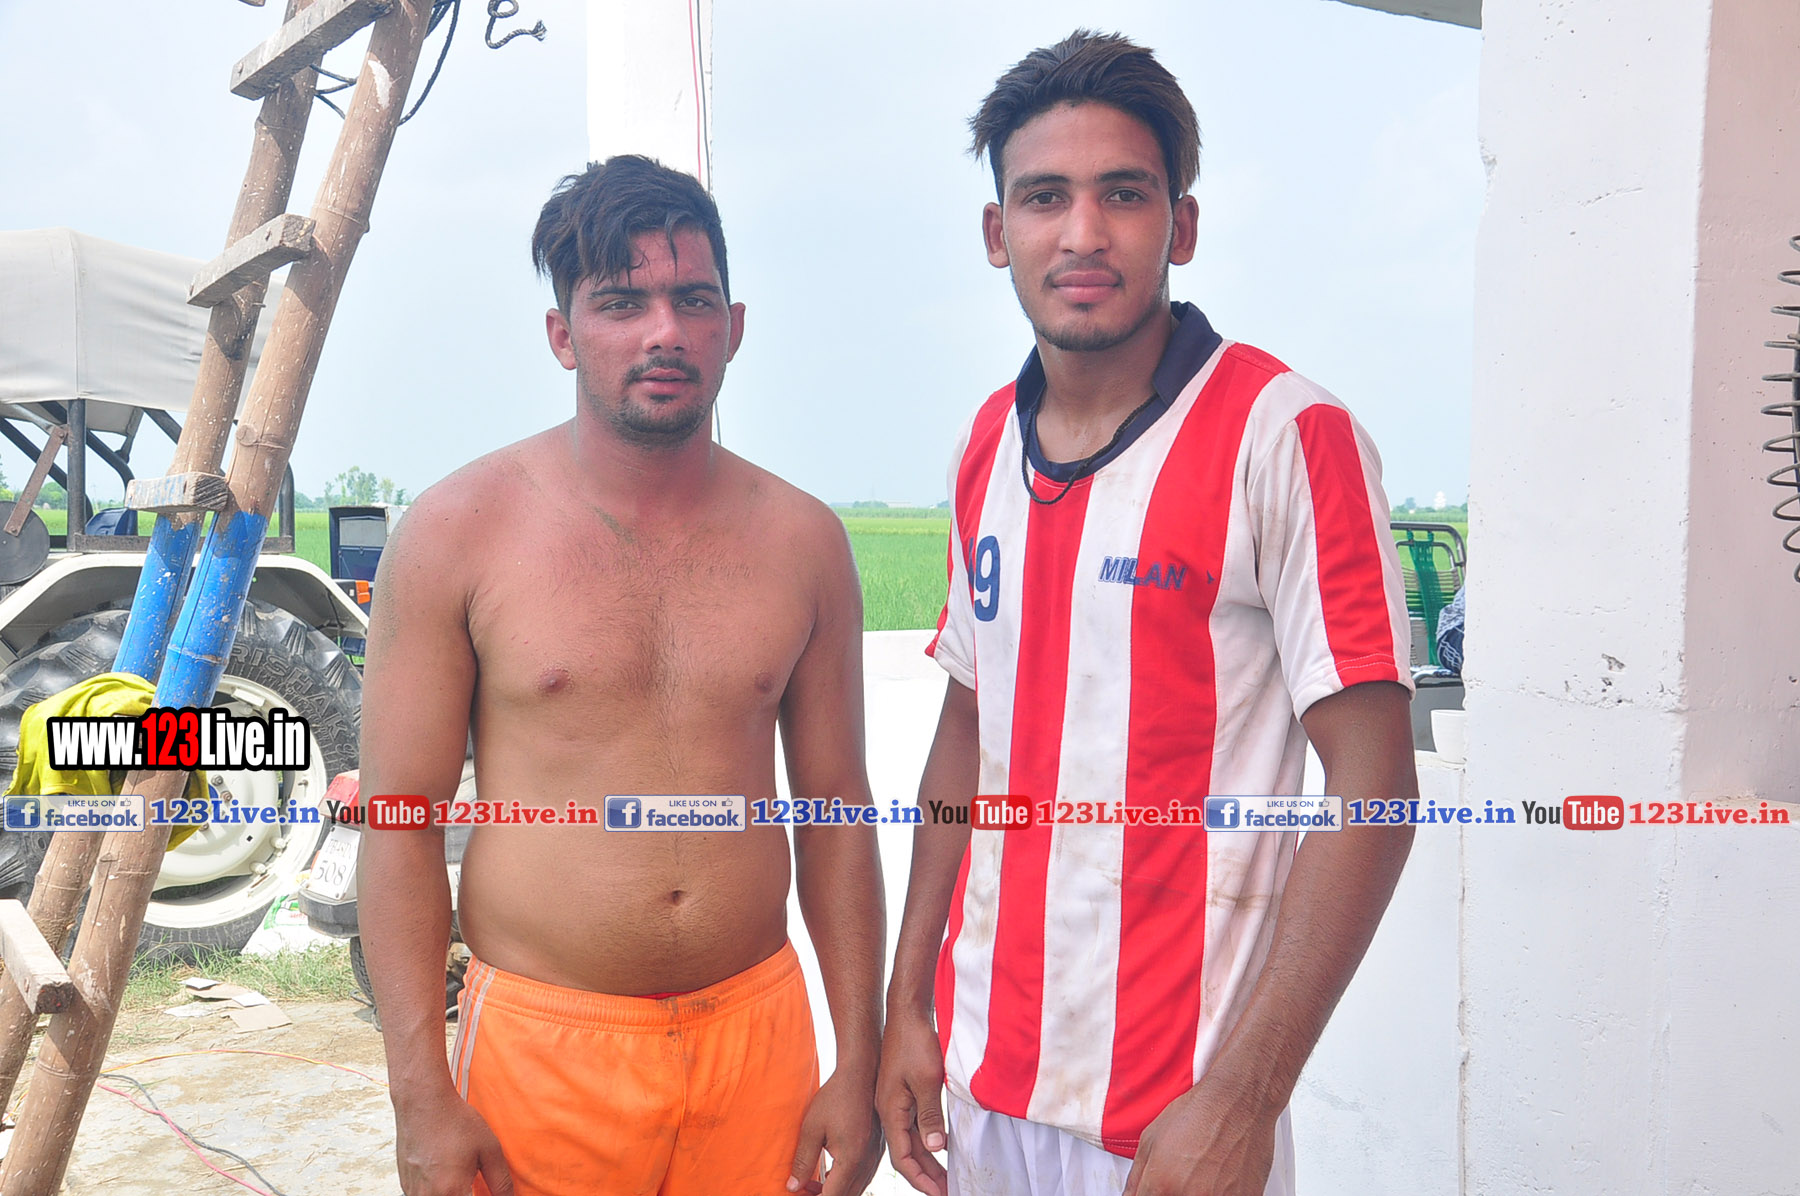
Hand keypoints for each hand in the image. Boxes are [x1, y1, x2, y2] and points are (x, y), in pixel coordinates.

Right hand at [395, 1087, 513, 1195]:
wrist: (422, 1103)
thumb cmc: (454, 1122)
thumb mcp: (489, 1149)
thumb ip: (500, 1181)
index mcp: (451, 1191)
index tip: (481, 1189)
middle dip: (465, 1194)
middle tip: (472, 1180)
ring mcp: (413, 1191)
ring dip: (451, 1193)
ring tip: (456, 1173)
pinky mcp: (405, 1185)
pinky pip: (424, 1195)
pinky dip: (436, 1190)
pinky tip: (443, 1171)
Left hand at [789, 1067, 882, 1195]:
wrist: (860, 1076)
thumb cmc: (836, 1098)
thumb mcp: (811, 1129)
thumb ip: (803, 1161)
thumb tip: (793, 1187)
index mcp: (851, 1160)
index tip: (799, 1195)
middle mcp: (866, 1163)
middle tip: (802, 1191)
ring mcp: (873, 1158)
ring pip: (855, 1190)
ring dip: (833, 1192)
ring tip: (809, 1185)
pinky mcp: (875, 1152)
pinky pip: (860, 1178)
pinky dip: (843, 1182)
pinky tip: (827, 1174)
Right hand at [875, 1007, 948, 1195]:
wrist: (906, 1012)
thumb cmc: (915, 1042)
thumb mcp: (927, 1080)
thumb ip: (930, 1115)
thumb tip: (934, 1148)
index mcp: (890, 1110)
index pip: (902, 1157)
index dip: (920, 1179)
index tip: (939, 1193)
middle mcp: (889, 1110)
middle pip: (906, 1153)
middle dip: (926, 1175)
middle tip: (947, 1191)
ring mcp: (895, 1101)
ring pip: (911, 1140)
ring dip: (928, 1160)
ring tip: (946, 1177)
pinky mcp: (903, 1092)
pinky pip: (914, 1124)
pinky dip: (927, 1140)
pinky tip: (941, 1146)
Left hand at [1121, 1081, 1276, 1195]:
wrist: (1240, 1102)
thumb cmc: (1199, 1114)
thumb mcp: (1151, 1139)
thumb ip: (1136, 1178)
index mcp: (1163, 1185)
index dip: (1150, 1194)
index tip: (1156, 1188)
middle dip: (1171, 1192)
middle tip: (1181, 1176)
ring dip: (1196, 1193)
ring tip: (1202, 1175)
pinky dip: (1219, 1193)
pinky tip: (1218, 1177)